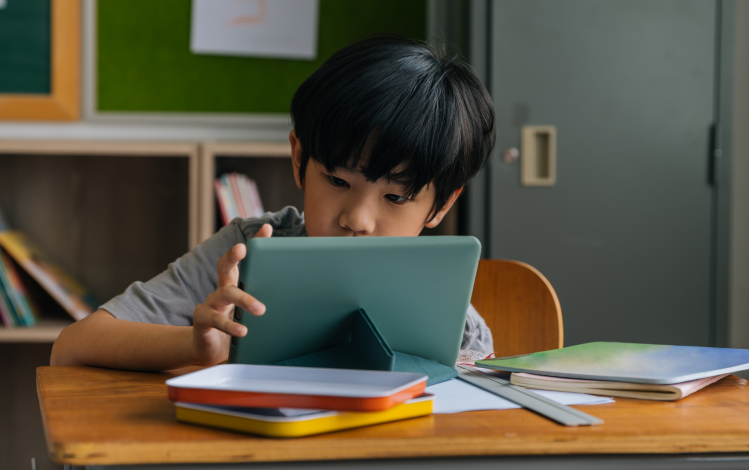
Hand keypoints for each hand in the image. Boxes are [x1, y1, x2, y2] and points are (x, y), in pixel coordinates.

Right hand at [190, 224, 271, 365]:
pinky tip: (243, 330)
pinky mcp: (203, 320)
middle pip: (225, 266)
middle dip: (233, 255)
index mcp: (236, 283)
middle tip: (243, 248)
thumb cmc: (238, 326)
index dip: (254, 244)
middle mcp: (222, 289)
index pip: (245, 260)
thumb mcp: (253, 312)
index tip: (267, 229)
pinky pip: (215, 319)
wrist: (211, 350)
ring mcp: (211, 303)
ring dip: (244, 299)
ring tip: (260, 309)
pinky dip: (229, 325)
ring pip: (225, 293)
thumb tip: (298, 297)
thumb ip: (269, 302)